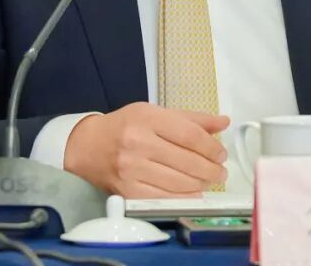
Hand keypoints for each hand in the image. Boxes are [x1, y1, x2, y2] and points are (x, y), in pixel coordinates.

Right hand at [64, 102, 229, 197]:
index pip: (189, 135)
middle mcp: (138, 143)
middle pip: (187, 160)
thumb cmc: (125, 127)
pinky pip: (164, 198)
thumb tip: (223, 122)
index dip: (211, 147)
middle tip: (221, 171)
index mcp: (147, 118)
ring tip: (209, 180)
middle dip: (211, 169)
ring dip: (201, 184)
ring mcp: (131, 169)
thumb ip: (190, 119)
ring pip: (178, 182)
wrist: (87, 146)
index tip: (221, 153)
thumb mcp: (154, 113)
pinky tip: (194, 192)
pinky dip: (184, 197)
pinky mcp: (127, 191)